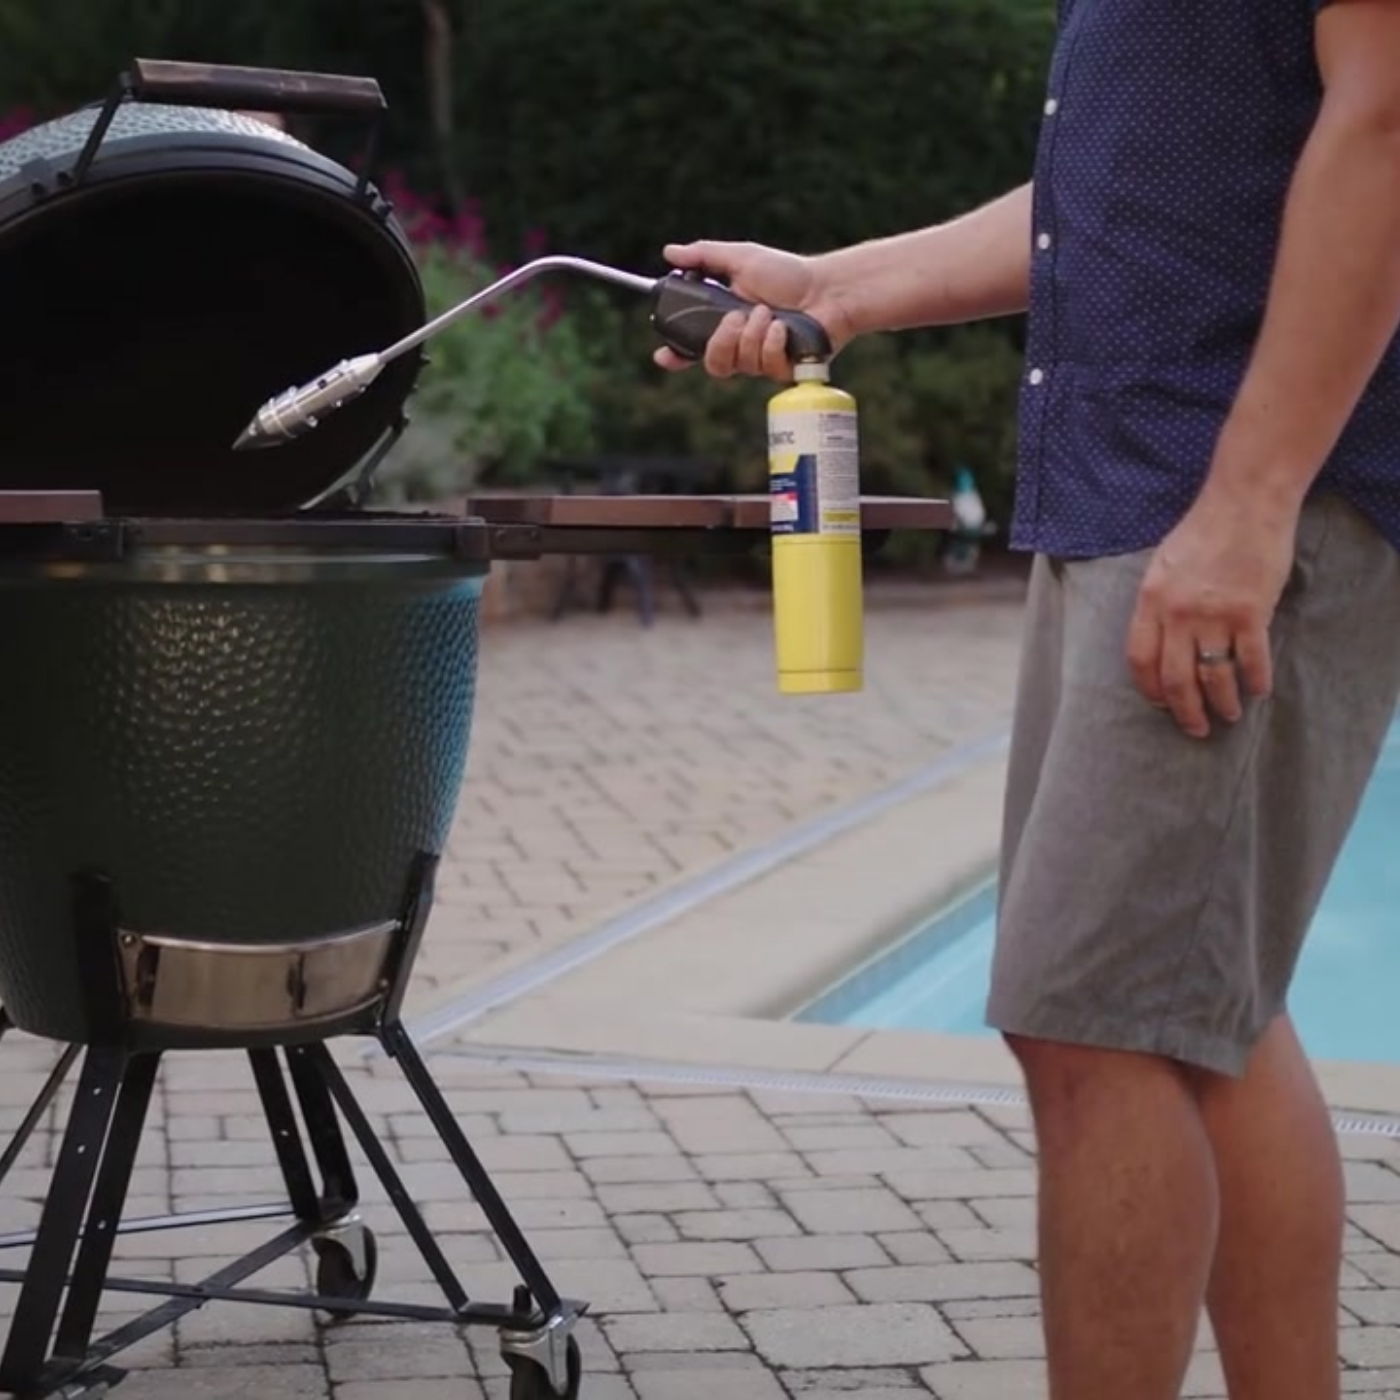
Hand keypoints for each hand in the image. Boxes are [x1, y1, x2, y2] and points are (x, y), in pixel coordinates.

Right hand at [653, 239, 850, 381]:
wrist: (827, 289)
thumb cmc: (788, 273)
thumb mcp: (742, 258)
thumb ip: (704, 257)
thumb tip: (668, 252)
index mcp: (726, 324)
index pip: (693, 348)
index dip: (676, 356)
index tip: (664, 356)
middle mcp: (742, 346)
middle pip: (714, 365)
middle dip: (722, 341)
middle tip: (737, 316)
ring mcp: (763, 362)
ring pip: (740, 364)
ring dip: (753, 334)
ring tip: (770, 314)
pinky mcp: (784, 372)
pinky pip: (766, 367)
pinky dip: (773, 343)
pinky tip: (785, 329)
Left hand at [1126, 490, 1298, 737]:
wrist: (1244, 503)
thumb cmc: (1203, 531)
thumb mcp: (1162, 565)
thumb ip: (1159, 603)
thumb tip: (1161, 640)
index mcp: (1150, 601)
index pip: (1140, 659)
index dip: (1150, 689)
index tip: (1161, 704)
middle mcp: (1177, 613)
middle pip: (1175, 678)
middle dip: (1185, 711)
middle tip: (1196, 728)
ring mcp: (1214, 614)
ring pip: (1214, 676)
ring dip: (1222, 702)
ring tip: (1229, 715)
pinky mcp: (1250, 612)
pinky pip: (1251, 659)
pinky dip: (1256, 681)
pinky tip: (1258, 691)